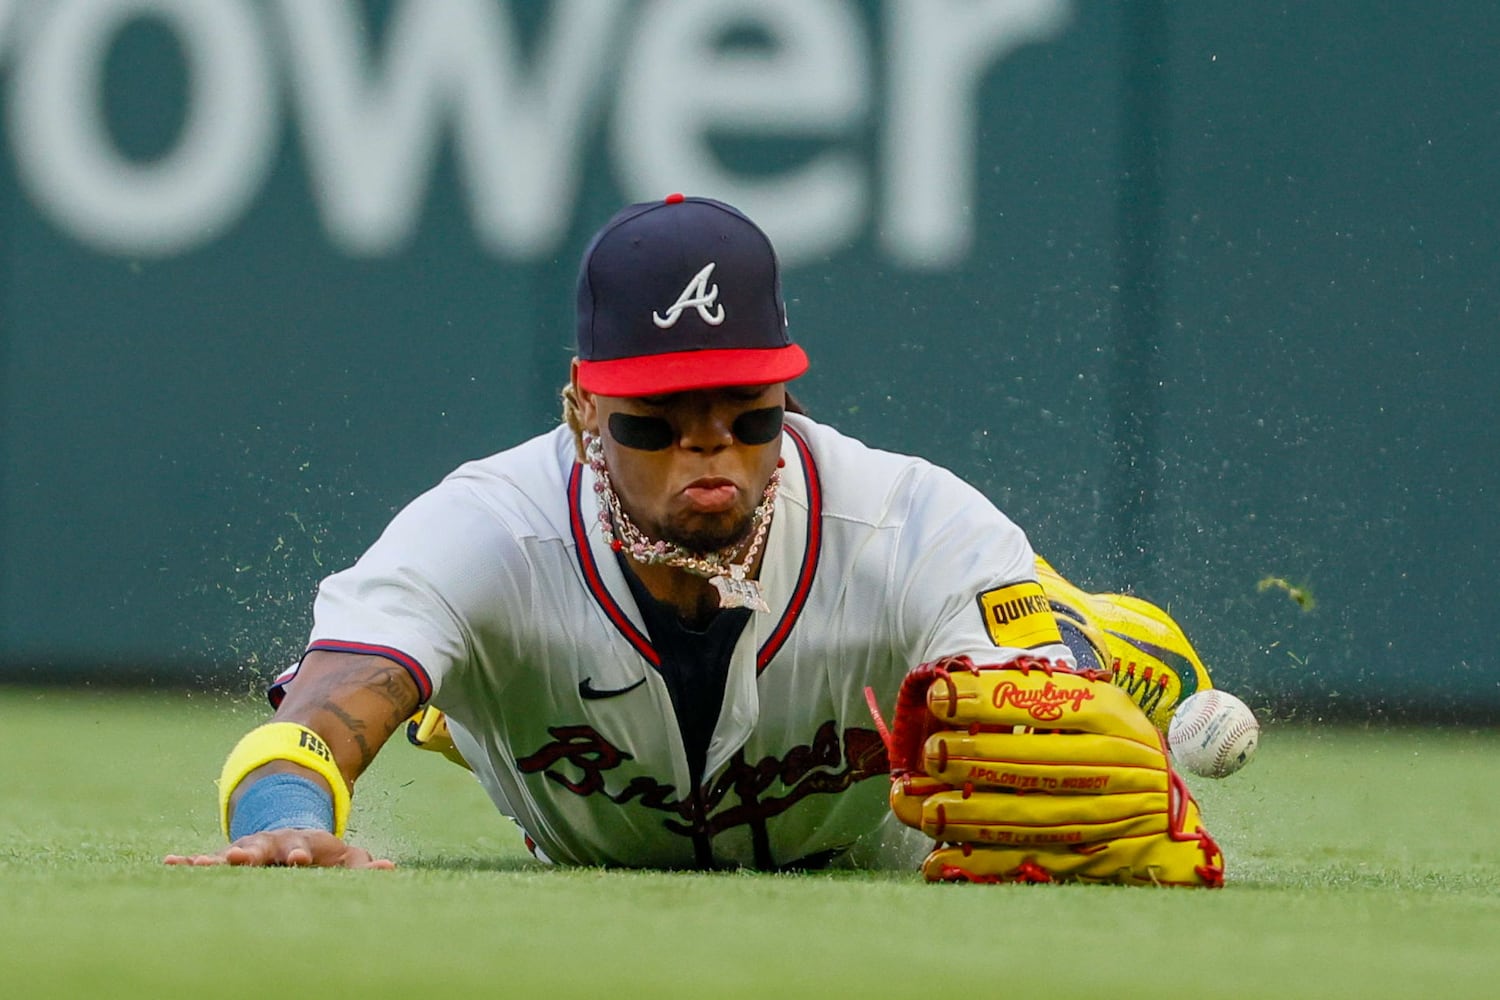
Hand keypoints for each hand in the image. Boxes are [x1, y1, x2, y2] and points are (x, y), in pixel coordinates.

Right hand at [163, 829, 394, 868]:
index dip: (298, 853)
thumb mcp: (346, 857)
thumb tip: (388, 868)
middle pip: (262, 847)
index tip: (297, 859)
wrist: (295, 834)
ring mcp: (249, 848)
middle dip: (252, 852)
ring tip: (194, 864)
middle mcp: (271, 843)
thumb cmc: (323, 855)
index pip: (300, 847)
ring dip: (215, 858)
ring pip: (230, 852)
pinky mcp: (231, 857)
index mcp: (301, 843)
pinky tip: (169, 863)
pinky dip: (190, 862)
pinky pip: (207, 860)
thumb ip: (362, 864)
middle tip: (240, 857)